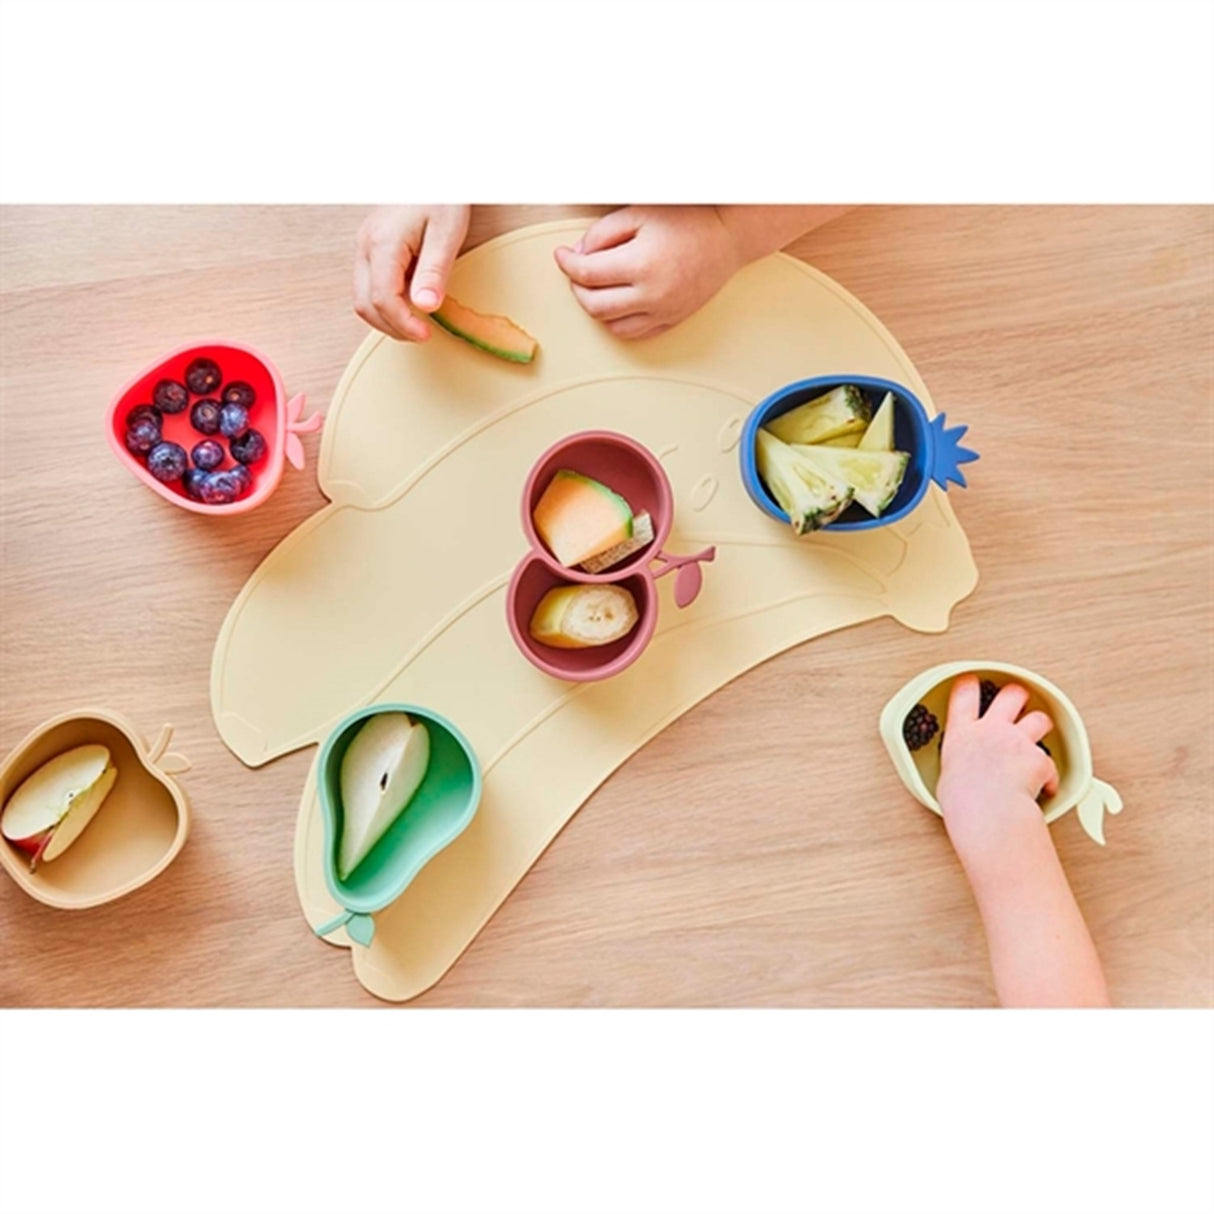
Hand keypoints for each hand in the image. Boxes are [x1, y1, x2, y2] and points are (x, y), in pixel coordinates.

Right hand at [353, 205, 470, 341]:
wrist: (429, 172)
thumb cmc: (440, 196)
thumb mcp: (447, 232)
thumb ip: (434, 271)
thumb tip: (425, 307)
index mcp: (383, 243)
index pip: (382, 299)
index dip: (403, 324)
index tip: (426, 335)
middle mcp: (365, 246)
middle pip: (365, 304)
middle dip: (393, 327)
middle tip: (422, 334)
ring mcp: (364, 248)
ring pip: (362, 299)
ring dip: (387, 318)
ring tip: (417, 323)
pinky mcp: (369, 250)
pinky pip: (369, 287)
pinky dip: (386, 303)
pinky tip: (409, 302)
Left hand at [553, 206, 741, 338]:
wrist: (729, 236)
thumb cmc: (687, 219)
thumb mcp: (639, 214)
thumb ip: (603, 234)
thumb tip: (579, 255)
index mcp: (641, 265)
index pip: (587, 274)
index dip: (567, 264)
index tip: (562, 255)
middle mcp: (652, 295)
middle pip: (595, 306)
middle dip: (578, 288)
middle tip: (576, 271)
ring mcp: (664, 312)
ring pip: (613, 326)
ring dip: (597, 308)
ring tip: (597, 287)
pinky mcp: (673, 320)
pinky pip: (635, 333)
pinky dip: (618, 321)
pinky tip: (617, 302)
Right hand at [936, 675, 1059, 863]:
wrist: (988, 813)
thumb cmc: (964, 803)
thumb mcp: (948, 778)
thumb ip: (959, 765)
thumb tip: (961, 775)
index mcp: (963, 734)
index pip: (964, 695)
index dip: (969, 684)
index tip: (971, 681)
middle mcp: (991, 730)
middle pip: (1010, 695)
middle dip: (1017, 694)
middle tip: (1019, 697)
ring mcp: (1018, 742)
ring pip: (1038, 719)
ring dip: (1040, 724)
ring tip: (1040, 731)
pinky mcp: (1039, 759)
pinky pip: (1050, 764)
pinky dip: (1049, 776)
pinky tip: (1046, 788)